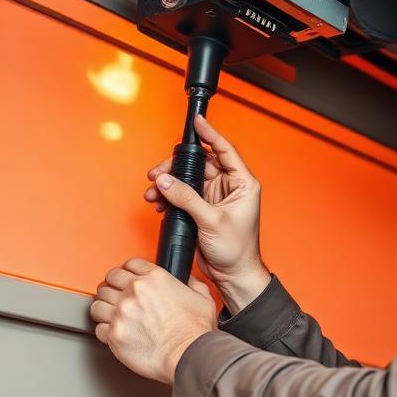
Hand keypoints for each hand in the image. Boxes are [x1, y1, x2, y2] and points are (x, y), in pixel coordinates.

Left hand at [91, 258, 216, 384]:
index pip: (130, 264)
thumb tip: (188, 281)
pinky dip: (105, 330)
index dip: (128, 271)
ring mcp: (121, 313)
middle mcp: (135, 292)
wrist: (188, 354)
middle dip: (113, 287)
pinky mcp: (114, 334)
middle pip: (109, 280)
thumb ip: (192, 284)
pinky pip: (99, 328)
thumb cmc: (195, 331)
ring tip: (112, 314)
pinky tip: (114, 332)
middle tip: (117, 295)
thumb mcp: (203, 298)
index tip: (128, 278)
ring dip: (104, 308)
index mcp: (155, 278)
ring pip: (98, 303)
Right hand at [144, 115, 269, 311]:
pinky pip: (183, 194)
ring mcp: (215, 197)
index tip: (197, 122)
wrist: (232, 274)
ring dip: (170, 183)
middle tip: (157, 173)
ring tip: (154, 191)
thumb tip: (166, 180)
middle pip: (200, 164)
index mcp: (242, 183)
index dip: (211, 134)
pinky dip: (170, 196)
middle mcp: (229, 187)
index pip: (225, 150)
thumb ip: (187, 198)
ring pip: (188, 179)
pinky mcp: (203, 209)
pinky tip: (160, 202)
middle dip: (177, 166)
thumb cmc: (236, 250)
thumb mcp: (211, 220)